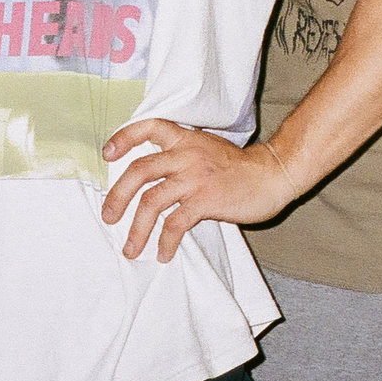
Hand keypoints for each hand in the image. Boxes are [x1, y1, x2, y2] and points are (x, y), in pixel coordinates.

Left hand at [100, 119, 299, 261]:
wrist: (274, 174)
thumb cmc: (241, 168)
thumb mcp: (208, 149)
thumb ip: (182, 157)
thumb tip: (153, 180)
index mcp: (186, 139)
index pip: (149, 126)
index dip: (124, 138)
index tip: (107, 154)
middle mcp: (187, 154)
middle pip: (139, 171)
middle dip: (117, 196)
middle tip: (108, 217)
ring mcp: (195, 177)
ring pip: (151, 201)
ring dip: (137, 229)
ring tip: (130, 248)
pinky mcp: (206, 199)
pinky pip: (175, 223)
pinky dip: (165, 242)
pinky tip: (163, 253)